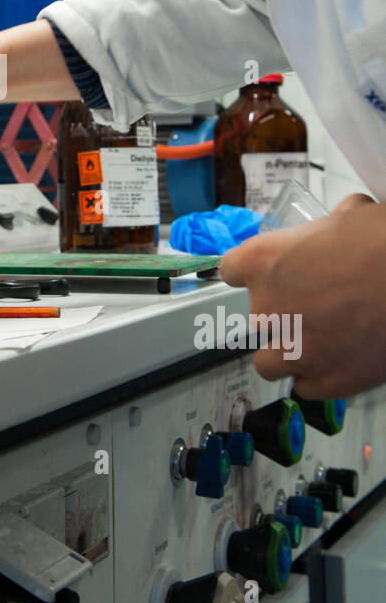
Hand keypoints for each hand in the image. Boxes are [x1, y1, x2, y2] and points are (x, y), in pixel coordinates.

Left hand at [220, 194, 385, 397]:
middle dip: (280, 313)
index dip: (252, 271)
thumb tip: (342, 221)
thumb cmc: (385, 245)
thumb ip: (328, 227)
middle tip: (315, 304)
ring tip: (315, 342)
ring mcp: (294, 349)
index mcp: (263, 261)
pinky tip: (335, 362)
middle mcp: (268, 308)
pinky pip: (304, 387)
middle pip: (255, 317)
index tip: (266, 274)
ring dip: (285, 354)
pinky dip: (316, 377)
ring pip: (268, 362)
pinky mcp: (326, 380)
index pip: (231, 269)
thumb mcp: (349, 215)